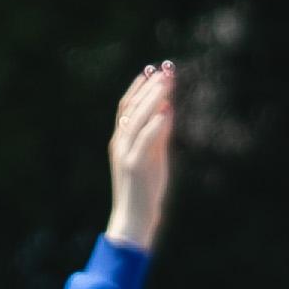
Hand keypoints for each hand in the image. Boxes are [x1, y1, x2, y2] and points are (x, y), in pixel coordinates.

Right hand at [106, 62, 178, 250]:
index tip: (151, 70)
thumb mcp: (152, 156)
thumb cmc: (144, 188)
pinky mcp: (136, 166)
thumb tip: (167, 109)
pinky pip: (146, 140)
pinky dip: (155, 124)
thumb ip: (157, 134)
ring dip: (153, 99)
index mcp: (120, 140)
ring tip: (166, 83)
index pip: (126, 107)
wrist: (134, 218)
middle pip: (132, 108)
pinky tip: (167, 111)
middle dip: (149, 88)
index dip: (137, 87)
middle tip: (164, 71)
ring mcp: (126, 154)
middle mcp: (120, 143)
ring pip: (137, 119)